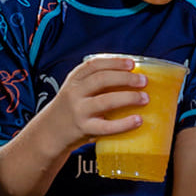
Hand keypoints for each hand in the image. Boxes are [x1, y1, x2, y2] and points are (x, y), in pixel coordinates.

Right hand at [26, 54, 148, 154]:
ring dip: (128, 97)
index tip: (131, 63)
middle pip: (101, 79)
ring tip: (144, 98)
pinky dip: (124, 123)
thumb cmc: (72, 108)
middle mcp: (75, 93)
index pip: (94, 65)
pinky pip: (107, 126)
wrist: (50, 132)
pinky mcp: (84, 129)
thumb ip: (96, 81)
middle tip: (143, 81)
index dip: (114, 62)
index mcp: (74, 80)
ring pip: (105, 101)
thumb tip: (133, 76)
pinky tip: (138, 120)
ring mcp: (79, 111)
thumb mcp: (76, 89)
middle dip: (125, 78)